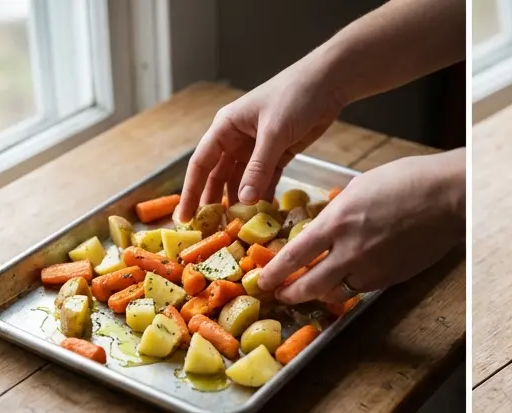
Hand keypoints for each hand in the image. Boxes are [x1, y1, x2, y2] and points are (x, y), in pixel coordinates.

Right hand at [176, 58, 344, 221]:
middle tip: (210, 230)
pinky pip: (264, 180)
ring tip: (237, 228)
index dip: (191, 192)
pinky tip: (262, 214)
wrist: (326, 84)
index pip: (201, 164)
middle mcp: (237, 139)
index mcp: (226, 127)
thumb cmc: (294, 97)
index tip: (185, 217)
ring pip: (242, 181)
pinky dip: (263, 196)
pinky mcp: (278, 155)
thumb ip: (258, 167)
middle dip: (214, 203)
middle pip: (219, 176)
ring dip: (240, 203)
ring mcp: (257, 148)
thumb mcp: (274, 134)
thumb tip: (243, 200)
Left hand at [257, 150, 464, 304]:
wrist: (446, 198)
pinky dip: (347, 287)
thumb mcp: (358, 188)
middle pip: (311, 285)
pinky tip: (344, 282)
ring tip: (311, 290)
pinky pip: (360, 289)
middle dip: (291, 293)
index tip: (263, 280)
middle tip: (280, 295)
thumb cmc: (406, 182)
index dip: (275, 273)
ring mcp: (372, 269)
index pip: (295, 256)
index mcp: (338, 222)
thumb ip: (336, 212)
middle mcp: (351, 251)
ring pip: (336, 293)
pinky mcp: (390, 279)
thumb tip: (323, 227)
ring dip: (319, 294)